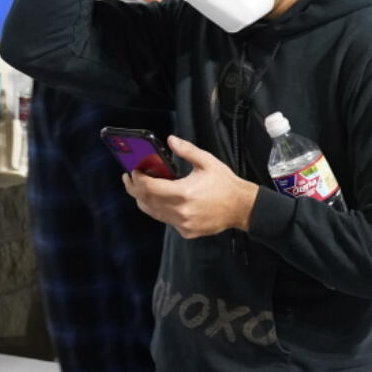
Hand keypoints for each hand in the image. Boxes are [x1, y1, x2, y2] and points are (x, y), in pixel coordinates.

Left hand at [123, 135, 258, 238]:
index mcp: (184, 193)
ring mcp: (183, 224)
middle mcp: (180, 211)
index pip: (149, 187)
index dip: (137, 179)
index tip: (134, 170)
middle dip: (134, 188)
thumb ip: (187, 150)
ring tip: (141, 189)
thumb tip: (170, 140)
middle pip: (146, 201)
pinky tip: (164, 201)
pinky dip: (161, 210)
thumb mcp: (208, 162)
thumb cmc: (225, 184)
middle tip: (129, 179)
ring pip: (153, 213)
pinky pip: (166, 221)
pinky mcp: (186, 231)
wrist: (242, 207)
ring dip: (144, 200)